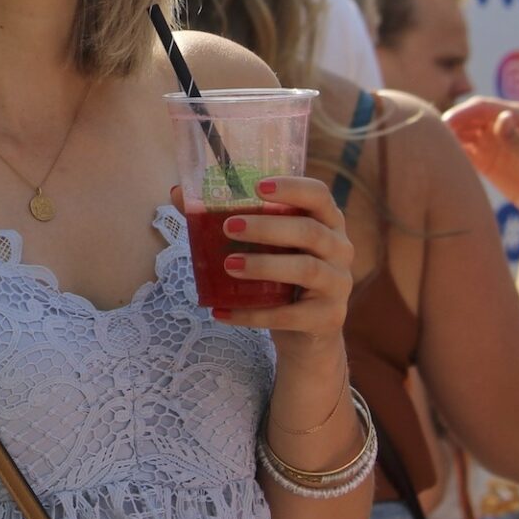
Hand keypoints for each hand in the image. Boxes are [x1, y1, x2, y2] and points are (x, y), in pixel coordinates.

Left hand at [192, 177, 353, 359]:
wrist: (307, 332)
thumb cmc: (280, 275)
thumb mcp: (262, 245)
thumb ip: (225, 218)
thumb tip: (178, 193)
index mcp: (326, 222)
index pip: (319, 195)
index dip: (292, 188)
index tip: (257, 186)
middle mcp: (340, 249)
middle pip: (309, 232)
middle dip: (267, 227)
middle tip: (228, 227)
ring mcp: (338, 285)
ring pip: (306, 269)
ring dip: (263, 265)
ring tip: (228, 265)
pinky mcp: (327, 318)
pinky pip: (289, 315)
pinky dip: (252, 315)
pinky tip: (221, 312)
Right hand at [443, 96, 518, 217]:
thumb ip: (514, 137)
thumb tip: (501, 117)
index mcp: (514, 115)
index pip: (480, 107)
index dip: (461, 112)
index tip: (445, 123)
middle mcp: (499, 123)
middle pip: (467, 117)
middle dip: (450, 124)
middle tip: (433, 136)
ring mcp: (490, 140)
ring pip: (462, 131)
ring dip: (448, 136)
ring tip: (434, 147)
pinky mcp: (483, 157)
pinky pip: (463, 148)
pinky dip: (452, 150)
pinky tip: (442, 156)